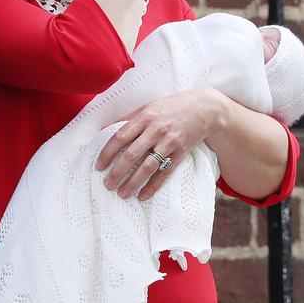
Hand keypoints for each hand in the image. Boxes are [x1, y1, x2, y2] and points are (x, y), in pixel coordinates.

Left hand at [94, 88, 222, 199]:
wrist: (205, 109)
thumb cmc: (172, 107)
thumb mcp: (149, 106)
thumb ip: (130, 118)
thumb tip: (107, 129)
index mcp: (145, 117)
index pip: (120, 137)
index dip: (107, 153)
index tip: (98, 166)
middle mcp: (156, 130)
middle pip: (132, 155)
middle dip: (117, 172)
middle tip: (107, 185)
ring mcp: (169, 143)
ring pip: (147, 167)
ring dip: (133, 183)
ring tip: (121, 193)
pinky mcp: (181, 153)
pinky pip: (165, 173)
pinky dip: (153, 186)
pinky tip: (143, 195)